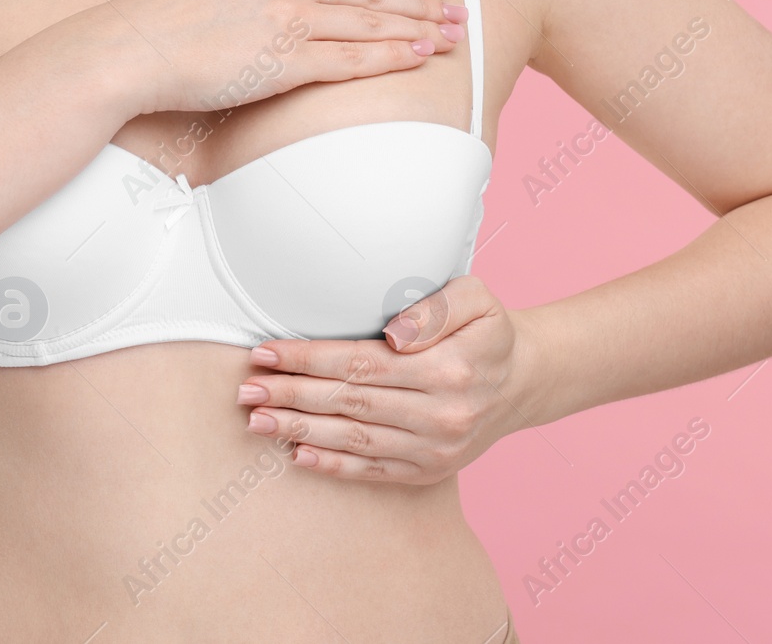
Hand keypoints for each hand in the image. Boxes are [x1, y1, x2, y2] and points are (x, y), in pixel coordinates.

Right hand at [108, 0, 467, 115]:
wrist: (132, 48)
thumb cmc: (162, 9)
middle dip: (421, 1)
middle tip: (457, 11)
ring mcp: (290, 17)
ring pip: (371, 21)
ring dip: (418, 28)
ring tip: (451, 36)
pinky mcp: (286, 60)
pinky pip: (353, 58)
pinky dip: (392, 56)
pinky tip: (419, 57)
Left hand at [236, 276, 531, 484]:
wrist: (524, 382)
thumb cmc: (489, 332)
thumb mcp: (476, 300)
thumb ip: (435, 309)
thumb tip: (393, 333)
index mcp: (448, 368)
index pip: (361, 363)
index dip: (309, 358)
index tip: (267, 352)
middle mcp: (441, 414)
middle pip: (350, 403)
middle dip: (292, 395)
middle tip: (247, 389)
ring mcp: (435, 449)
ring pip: (355, 440)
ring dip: (300, 431)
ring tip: (257, 420)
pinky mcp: (429, 471)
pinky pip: (373, 471)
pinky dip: (333, 466)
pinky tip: (296, 454)